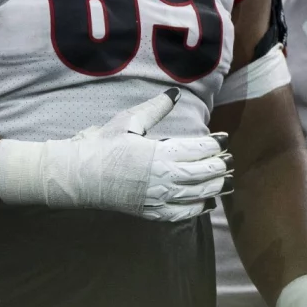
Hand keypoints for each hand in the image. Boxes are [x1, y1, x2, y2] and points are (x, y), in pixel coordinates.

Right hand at [0, 88, 230, 220]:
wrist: (75, 176)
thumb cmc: (100, 146)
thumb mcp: (128, 122)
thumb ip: (155, 109)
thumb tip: (176, 93)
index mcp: (160, 154)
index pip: (200, 149)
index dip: (216, 144)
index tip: (224, 139)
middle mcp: (163, 178)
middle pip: (205, 173)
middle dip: (220, 166)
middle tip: (230, 160)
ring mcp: (157, 198)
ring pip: (197, 194)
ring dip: (215, 187)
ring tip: (226, 181)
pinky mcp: (150, 212)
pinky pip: (181, 213)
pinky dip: (197, 208)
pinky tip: (206, 203)